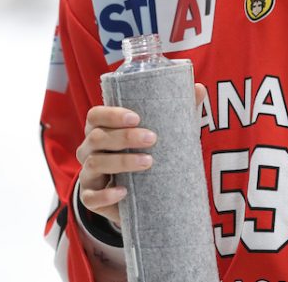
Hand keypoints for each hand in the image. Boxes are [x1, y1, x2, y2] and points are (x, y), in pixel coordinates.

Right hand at [76, 83, 207, 224]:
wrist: (140, 195)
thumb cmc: (146, 153)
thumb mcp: (162, 133)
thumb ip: (178, 111)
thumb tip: (199, 88)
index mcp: (101, 129)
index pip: (96, 115)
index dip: (112, 114)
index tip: (137, 117)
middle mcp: (89, 149)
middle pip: (97, 138)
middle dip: (124, 137)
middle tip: (152, 138)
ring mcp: (88, 174)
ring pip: (94, 164)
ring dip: (121, 161)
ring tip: (148, 162)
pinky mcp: (91, 198)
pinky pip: (90, 197)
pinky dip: (105, 195)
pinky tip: (123, 191)